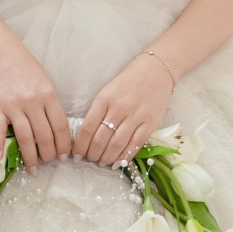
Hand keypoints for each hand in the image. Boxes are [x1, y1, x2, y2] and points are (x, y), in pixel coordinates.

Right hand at [0, 33, 69, 170]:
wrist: (1, 52)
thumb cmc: (25, 67)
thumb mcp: (45, 83)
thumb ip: (50, 105)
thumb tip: (56, 130)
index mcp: (48, 95)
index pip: (60, 126)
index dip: (64, 144)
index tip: (65, 156)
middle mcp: (33, 102)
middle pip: (45, 135)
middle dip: (49, 154)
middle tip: (50, 162)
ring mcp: (14, 106)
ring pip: (26, 137)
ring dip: (31, 156)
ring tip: (34, 168)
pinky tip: (0, 158)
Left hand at [73, 52, 173, 166]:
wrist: (156, 69)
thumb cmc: (128, 81)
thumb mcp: (107, 91)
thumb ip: (98, 111)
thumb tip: (86, 135)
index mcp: (104, 99)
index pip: (87, 128)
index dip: (80, 145)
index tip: (76, 154)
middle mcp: (119, 108)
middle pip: (100, 139)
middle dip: (92, 154)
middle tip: (89, 159)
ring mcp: (136, 116)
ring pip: (117, 145)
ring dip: (107, 158)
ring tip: (102, 162)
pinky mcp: (150, 122)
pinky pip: (135, 144)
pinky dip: (125, 156)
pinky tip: (118, 162)